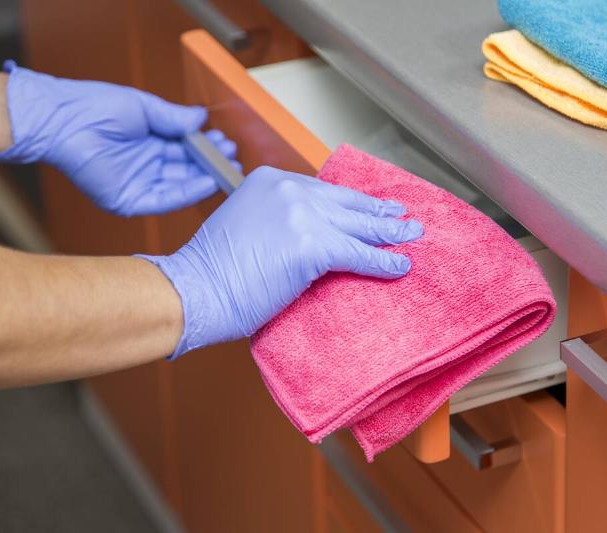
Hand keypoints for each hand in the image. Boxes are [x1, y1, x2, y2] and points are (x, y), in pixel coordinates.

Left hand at [0, 61, 238, 215]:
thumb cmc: (93, 107)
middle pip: (186, 169)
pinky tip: (206, 183)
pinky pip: (164, 200)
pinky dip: (187, 194)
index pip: (185, 149)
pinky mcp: (128, 200)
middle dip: (211, 164)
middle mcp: (145, 164)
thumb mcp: (144, 108)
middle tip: (233, 158)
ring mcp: (138, 183)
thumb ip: (174, 118)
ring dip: (205, 180)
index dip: (206, 147)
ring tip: (227, 170)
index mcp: (148, 141)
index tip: (225, 142)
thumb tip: (201, 117)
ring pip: (179, 186)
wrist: (61, 120)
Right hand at [138, 166, 423, 357]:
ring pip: (358, 225)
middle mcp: (288, 189)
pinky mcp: (312, 245)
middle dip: (377, 210)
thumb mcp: (244, 226)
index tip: (368, 206)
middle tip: (402, 214)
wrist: (194, 290)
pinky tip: (400, 265)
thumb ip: (277, 221)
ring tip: (412, 235)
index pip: (323, 190)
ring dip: (389, 232)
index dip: (350, 202)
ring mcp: (301, 215)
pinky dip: (382, 260)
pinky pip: (358, 253)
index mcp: (270, 180)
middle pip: (345, 202)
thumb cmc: (212, 271)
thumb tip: (309, 240)